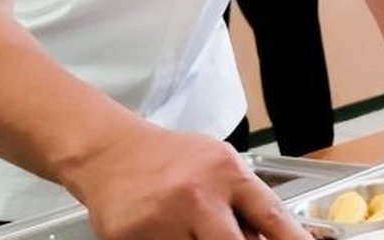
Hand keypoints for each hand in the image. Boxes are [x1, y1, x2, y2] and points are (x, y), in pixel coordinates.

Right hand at [61, 123, 310, 239]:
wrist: (112, 152)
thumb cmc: (173, 160)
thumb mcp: (219, 165)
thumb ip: (244, 201)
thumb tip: (268, 238)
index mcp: (226, 172)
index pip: (272, 216)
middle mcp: (197, 195)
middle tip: (233, 239)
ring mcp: (162, 219)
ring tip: (189, 227)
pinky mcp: (130, 238)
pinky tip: (165, 230)